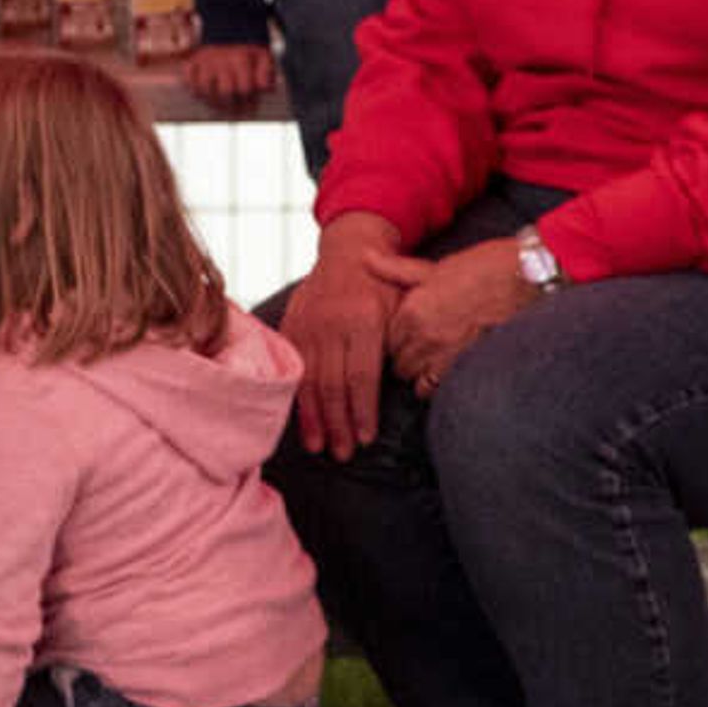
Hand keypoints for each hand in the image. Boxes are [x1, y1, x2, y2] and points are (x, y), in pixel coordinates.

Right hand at [185, 41, 278, 104]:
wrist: (230, 26)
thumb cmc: (248, 48)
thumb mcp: (263, 55)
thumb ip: (267, 73)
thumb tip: (268, 91)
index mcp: (241, 58)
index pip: (244, 89)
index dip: (249, 103)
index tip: (251, 110)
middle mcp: (222, 59)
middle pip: (225, 92)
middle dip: (231, 106)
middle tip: (235, 113)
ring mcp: (206, 60)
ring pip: (204, 88)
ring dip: (211, 101)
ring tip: (219, 107)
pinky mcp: (194, 59)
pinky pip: (188, 76)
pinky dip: (192, 86)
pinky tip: (200, 94)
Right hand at [285, 239, 401, 459]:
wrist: (347, 251)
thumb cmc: (385, 283)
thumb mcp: (404, 300)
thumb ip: (407, 336)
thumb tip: (416, 378)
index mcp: (362, 319)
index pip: (361, 376)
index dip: (363, 410)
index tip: (365, 438)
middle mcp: (331, 325)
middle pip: (332, 385)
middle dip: (338, 424)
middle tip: (343, 455)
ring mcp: (307, 326)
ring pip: (308, 380)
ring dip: (314, 418)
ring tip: (320, 447)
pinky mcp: (291, 326)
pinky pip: (293, 368)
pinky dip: (297, 397)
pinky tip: (303, 420)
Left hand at [376, 240, 539, 396]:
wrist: (526, 278)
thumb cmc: (482, 267)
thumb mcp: (434, 267)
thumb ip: (396, 270)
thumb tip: (365, 257)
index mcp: (412, 308)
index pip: (385, 339)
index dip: (395, 339)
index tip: (405, 335)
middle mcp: (423, 334)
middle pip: (397, 362)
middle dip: (404, 358)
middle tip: (419, 348)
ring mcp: (444, 353)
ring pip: (414, 379)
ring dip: (420, 373)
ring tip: (433, 360)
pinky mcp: (466, 365)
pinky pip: (437, 388)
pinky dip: (438, 384)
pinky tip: (447, 370)